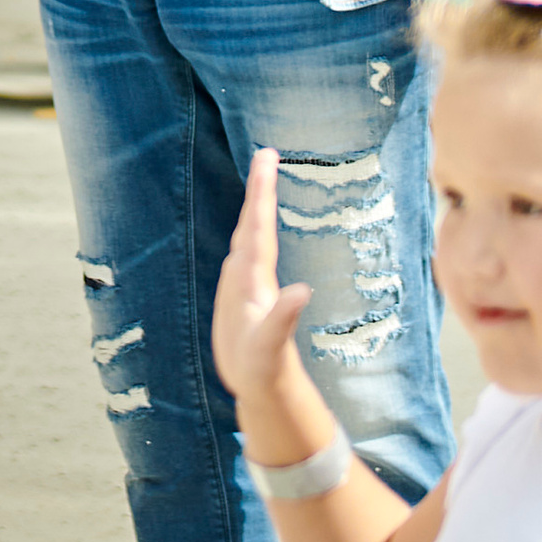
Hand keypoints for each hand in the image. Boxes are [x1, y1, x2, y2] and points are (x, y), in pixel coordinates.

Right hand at [212, 148, 314, 403]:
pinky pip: (240, 255)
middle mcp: (252, 276)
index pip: (258, 226)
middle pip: (254, 224)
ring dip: (253, 207)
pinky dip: (242, 235)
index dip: (261, 192)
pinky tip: (244, 232)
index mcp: (257, 279)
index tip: (267, 157)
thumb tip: (304, 290)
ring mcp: (246, 285)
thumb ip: (285, 318)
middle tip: (266, 154)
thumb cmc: (267, 369)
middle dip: (259, 189)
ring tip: (259, 178)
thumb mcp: (272, 345)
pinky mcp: (238, 296)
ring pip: (248, 236)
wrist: (264, 387)